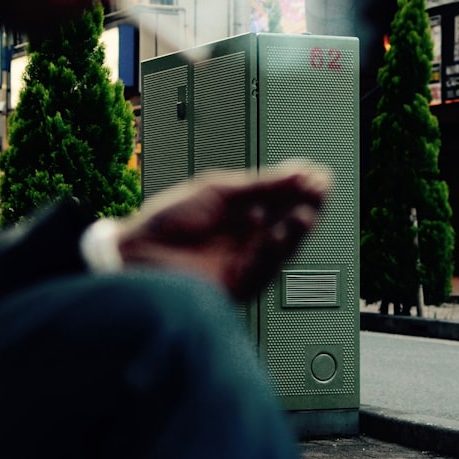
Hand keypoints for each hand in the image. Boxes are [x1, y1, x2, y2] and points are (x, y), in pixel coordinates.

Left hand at [115, 159, 331, 300]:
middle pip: (286, 222)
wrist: (136, 256)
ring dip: (298, 228)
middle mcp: (245, 238)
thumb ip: (257, 186)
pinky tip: (285, 231)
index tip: (316, 175)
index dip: (299, 188)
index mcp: (240, 213)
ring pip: (282, 247)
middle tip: (322, 190)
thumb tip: (295, 174)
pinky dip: (278, 249)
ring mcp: (243, 261)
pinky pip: (266, 267)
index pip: (279, 200)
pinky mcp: (239, 284)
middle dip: (307, 206)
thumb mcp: (216, 192)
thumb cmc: (166, 223)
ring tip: (309, 210)